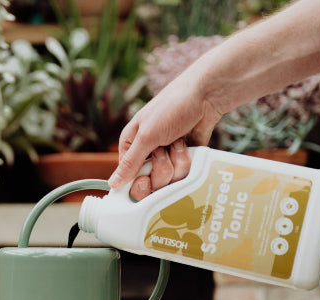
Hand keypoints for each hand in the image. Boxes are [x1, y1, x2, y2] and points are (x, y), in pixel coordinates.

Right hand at [108, 76, 222, 199]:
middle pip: (151, 183)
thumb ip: (130, 163)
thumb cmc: (172, 107)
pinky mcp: (184, 158)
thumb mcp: (147, 136)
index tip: (147, 179)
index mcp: (130, 147)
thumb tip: (112, 184)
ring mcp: (167, 157)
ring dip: (178, 161)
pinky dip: (189, 160)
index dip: (139, 182)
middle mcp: (147, 154)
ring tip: (179, 141)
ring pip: (170, 179)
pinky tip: (189, 144)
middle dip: (162, 170)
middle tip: (164, 150)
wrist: (207, 95)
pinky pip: (185, 173)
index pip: (128, 179)